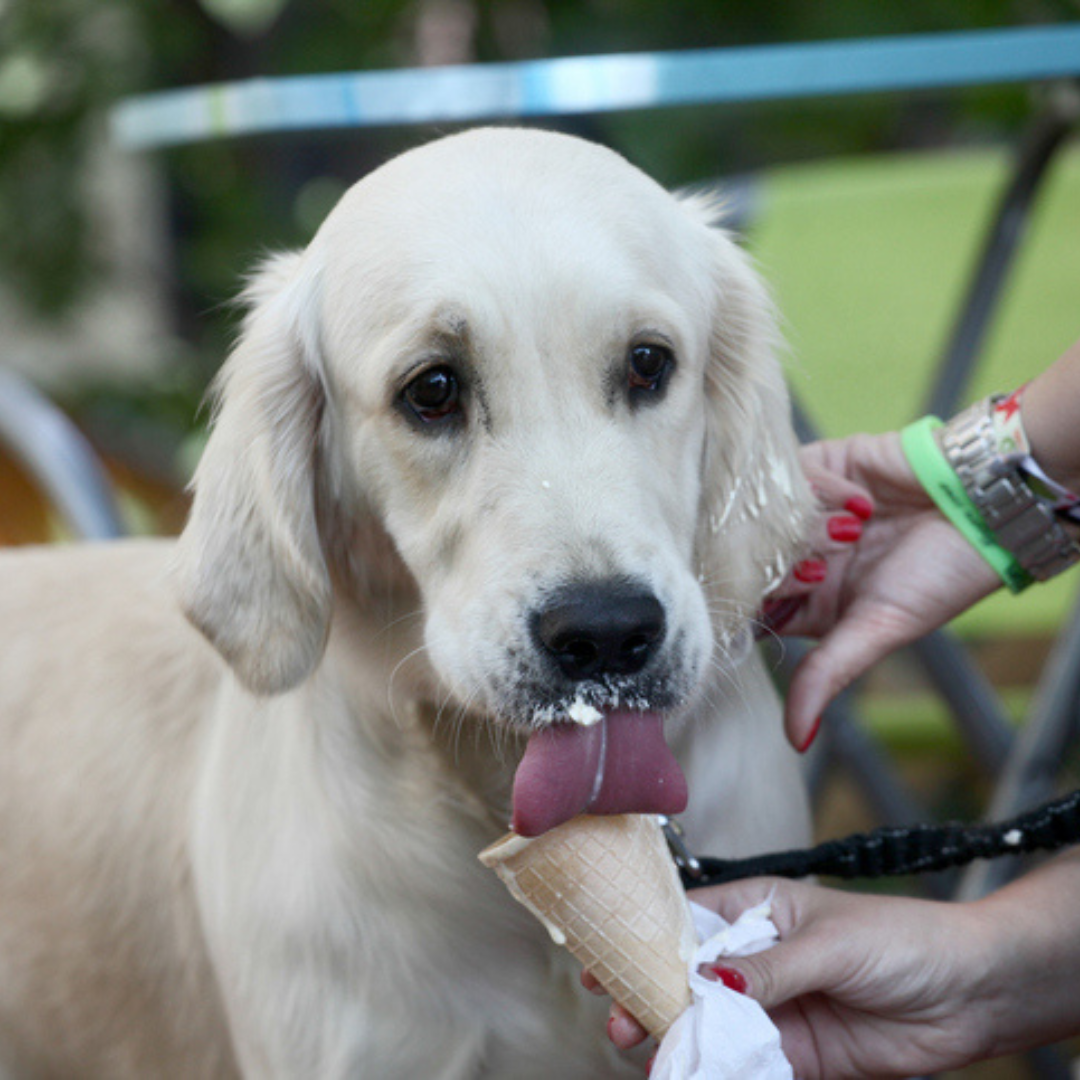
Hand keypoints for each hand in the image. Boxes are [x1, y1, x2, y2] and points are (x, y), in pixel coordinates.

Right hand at [591, 854, 1079, 1077]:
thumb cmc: (900, 941)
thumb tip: (708, 981)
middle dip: (650, 996)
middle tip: (621, 1019)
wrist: (971, 995)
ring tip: (647, 1055)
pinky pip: (746, 1064)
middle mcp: (758, 959)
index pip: (688, 920)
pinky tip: (693, 1077)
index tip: (605, 961)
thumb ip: (769, 970)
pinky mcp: (796, 1054)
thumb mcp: (828, 944)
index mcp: (759, 910)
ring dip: (679, 1040)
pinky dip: (718, 1072)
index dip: (643, 939)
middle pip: (688, 977)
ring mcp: (774, 1008)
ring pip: (710, 1024)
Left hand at [765, 433, 999, 748]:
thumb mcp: (879, 630)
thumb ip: (827, 675)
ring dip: (809, 527)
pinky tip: (863, 503)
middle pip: (750, 561)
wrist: (986, 506)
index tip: (777, 602)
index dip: (756, 604)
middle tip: (827, 566)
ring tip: (856, 533)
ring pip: (765, 517)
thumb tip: (796, 740)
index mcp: (813, 603)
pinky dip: (824, 490)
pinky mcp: (818, 469)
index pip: (753, 607)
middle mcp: (803, 558)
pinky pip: (790, 473)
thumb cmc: (941, 575)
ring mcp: (806, 513)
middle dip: (786, 565)